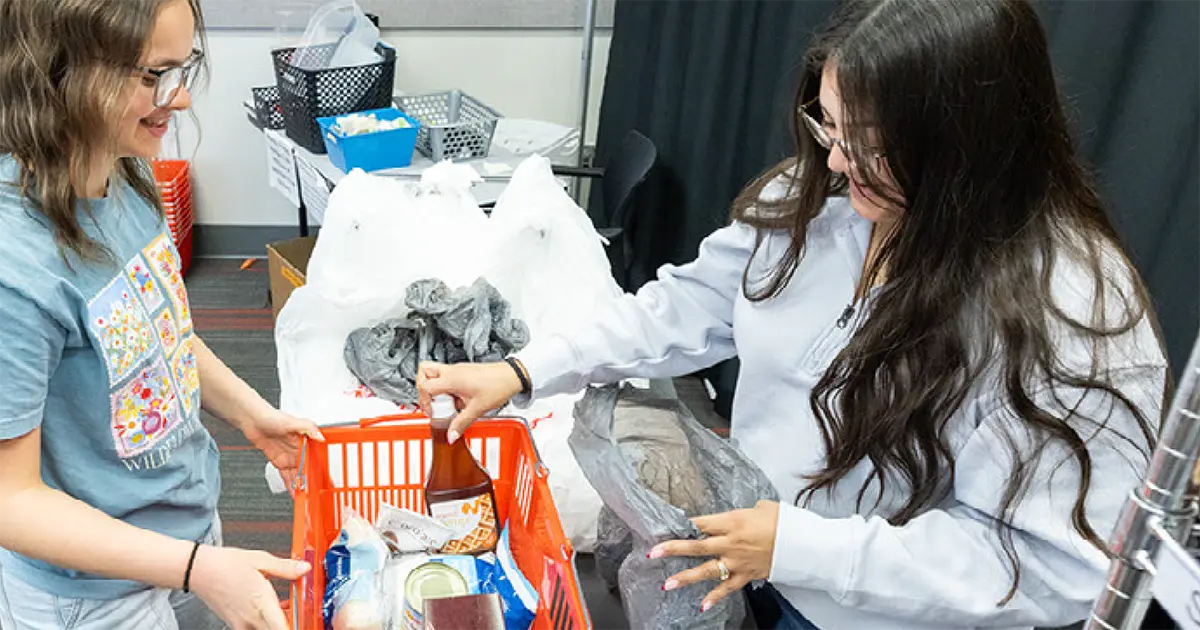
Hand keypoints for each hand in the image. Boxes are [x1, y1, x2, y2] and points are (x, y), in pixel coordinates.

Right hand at [189, 545, 310, 629]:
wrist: (199, 570)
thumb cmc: (226, 564)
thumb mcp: (261, 560)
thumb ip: (285, 568)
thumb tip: (304, 568)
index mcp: (261, 603)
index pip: (282, 627)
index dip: (294, 627)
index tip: (303, 622)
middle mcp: (251, 618)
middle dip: (289, 623)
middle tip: (296, 611)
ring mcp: (241, 624)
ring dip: (277, 623)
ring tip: (285, 608)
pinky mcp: (235, 624)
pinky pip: (255, 629)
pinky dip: (267, 622)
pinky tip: (270, 608)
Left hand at [241, 408, 323, 492]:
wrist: (252, 421)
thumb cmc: (271, 416)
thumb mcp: (292, 421)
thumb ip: (308, 428)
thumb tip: (321, 437)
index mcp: (305, 441)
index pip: (316, 458)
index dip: (322, 469)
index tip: (327, 480)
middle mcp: (299, 450)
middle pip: (308, 469)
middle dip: (313, 481)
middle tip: (317, 493)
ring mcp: (289, 457)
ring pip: (298, 475)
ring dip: (302, 485)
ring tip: (306, 496)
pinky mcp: (279, 461)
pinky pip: (286, 476)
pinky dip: (290, 485)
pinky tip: (294, 492)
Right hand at [416, 361, 522, 442]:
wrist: (512, 376)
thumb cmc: (498, 386)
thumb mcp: (477, 409)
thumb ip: (461, 423)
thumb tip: (450, 436)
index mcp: (451, 379)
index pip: (425, 386)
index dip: (425, 401)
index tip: (434, 412)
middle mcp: (451, 371)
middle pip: (423, 371)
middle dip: (422, 389)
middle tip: (434, 404)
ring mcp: (457, 369)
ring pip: (433, 372)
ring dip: (435, 388)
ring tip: (446, 403)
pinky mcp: (463, 371)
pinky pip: (446, 377)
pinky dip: (446, 389)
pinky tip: (458, 400)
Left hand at [650, 500, 779, 611]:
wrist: (802, 544)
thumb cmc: (784, 522)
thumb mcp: (762, 507)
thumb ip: (744, 512)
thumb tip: (740, 515)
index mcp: (732, 521)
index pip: (701, 523)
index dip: (683, 524)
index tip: (667, 525)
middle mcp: (730, 543)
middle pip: (696, 546)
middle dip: (672, 549)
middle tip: (653, 553)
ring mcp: (737, 561)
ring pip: (706, 571)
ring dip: (686, 578)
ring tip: (667, 584)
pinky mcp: (746, 575)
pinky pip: (727, 588)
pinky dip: (714, 597)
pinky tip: (702, 605)